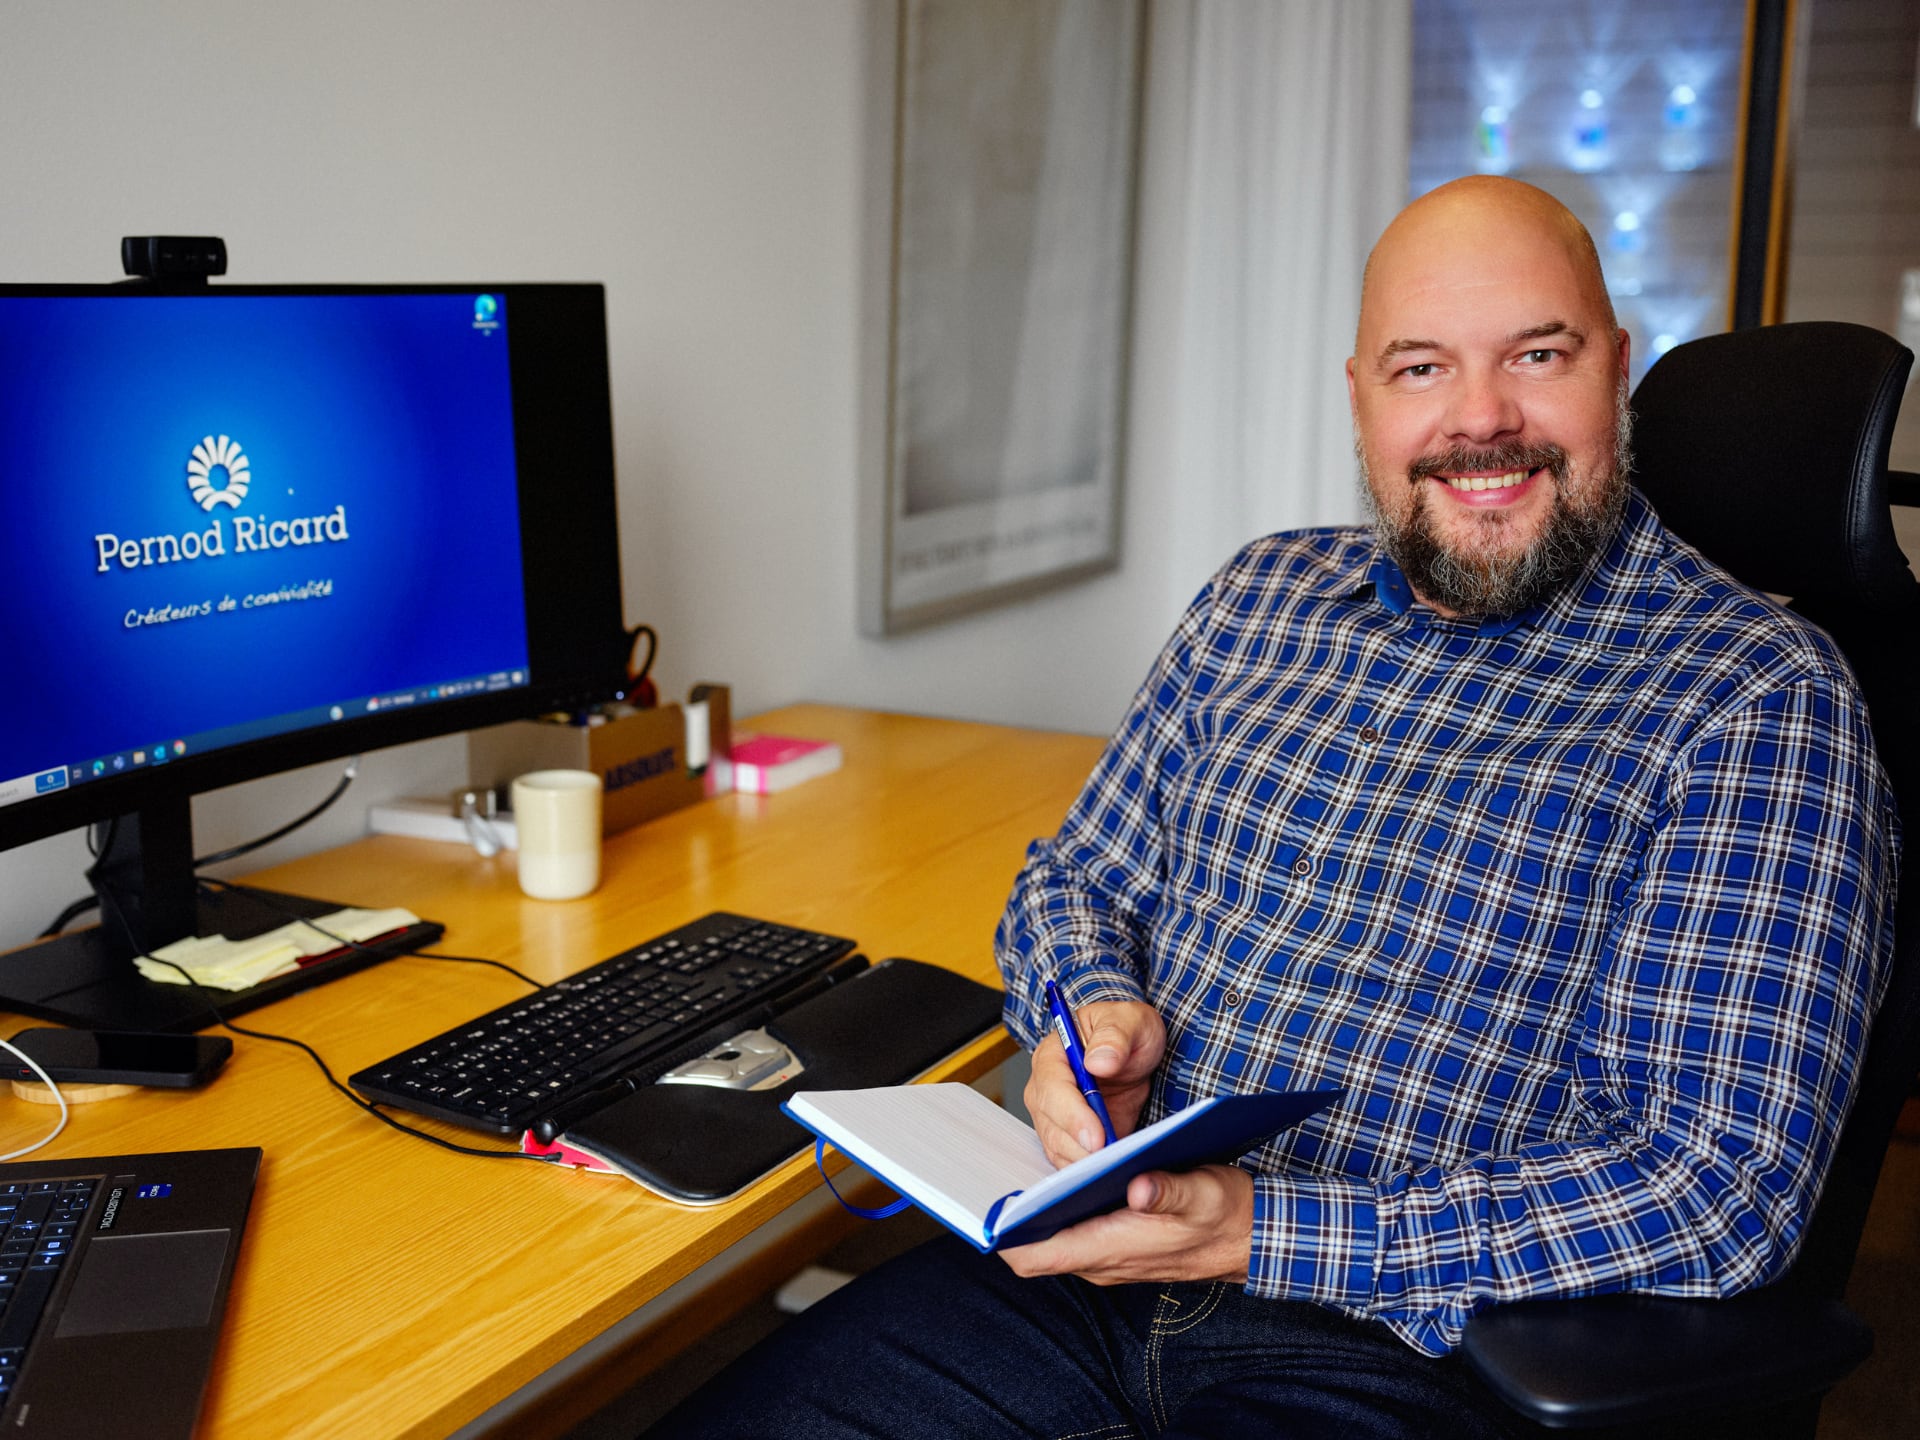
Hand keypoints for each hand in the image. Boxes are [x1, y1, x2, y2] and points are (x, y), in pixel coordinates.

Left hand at [1000, 1164, 1252, 1285]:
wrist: (1251, 1236)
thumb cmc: (1225, 1215)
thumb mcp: (1203, 1194)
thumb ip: (1170, 1191)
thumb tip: (1141, 1188)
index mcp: (1114, 1248)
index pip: (1038, 1256)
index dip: (1006, 1236)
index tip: (985, 1209)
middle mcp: (1102, 1258)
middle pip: (1035, 1245)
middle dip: (1011, 1216)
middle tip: (988, 1175)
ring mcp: (1107, 1254)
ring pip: (1050, 1238)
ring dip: (1034, 1210)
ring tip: (1013, 1169)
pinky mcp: (1114, 1243)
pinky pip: (1069, 1232)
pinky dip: (1056, 1208)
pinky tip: (1054, 1176)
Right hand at [1025, 999, 1164, 1166]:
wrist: (1136, 1051)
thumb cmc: (1127, 1031)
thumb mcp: (1131, 1021)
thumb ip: (1115, 1036)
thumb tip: (1098, 1061)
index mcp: (1053, 1056)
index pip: (1053, 1088)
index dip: (1072, 1115)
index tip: (1096, 1135)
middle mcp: (1046, 1089)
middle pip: (1051, 1125)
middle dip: (1079, 1146)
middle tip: (1108, 1160)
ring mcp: (1055, 1117)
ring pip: (1059, 1148)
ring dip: (1083, 1163)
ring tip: (1113, 1169)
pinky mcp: (1071, 1138)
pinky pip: (1071, 1160)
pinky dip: (1087, 1170)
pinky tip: (1108, 1174)